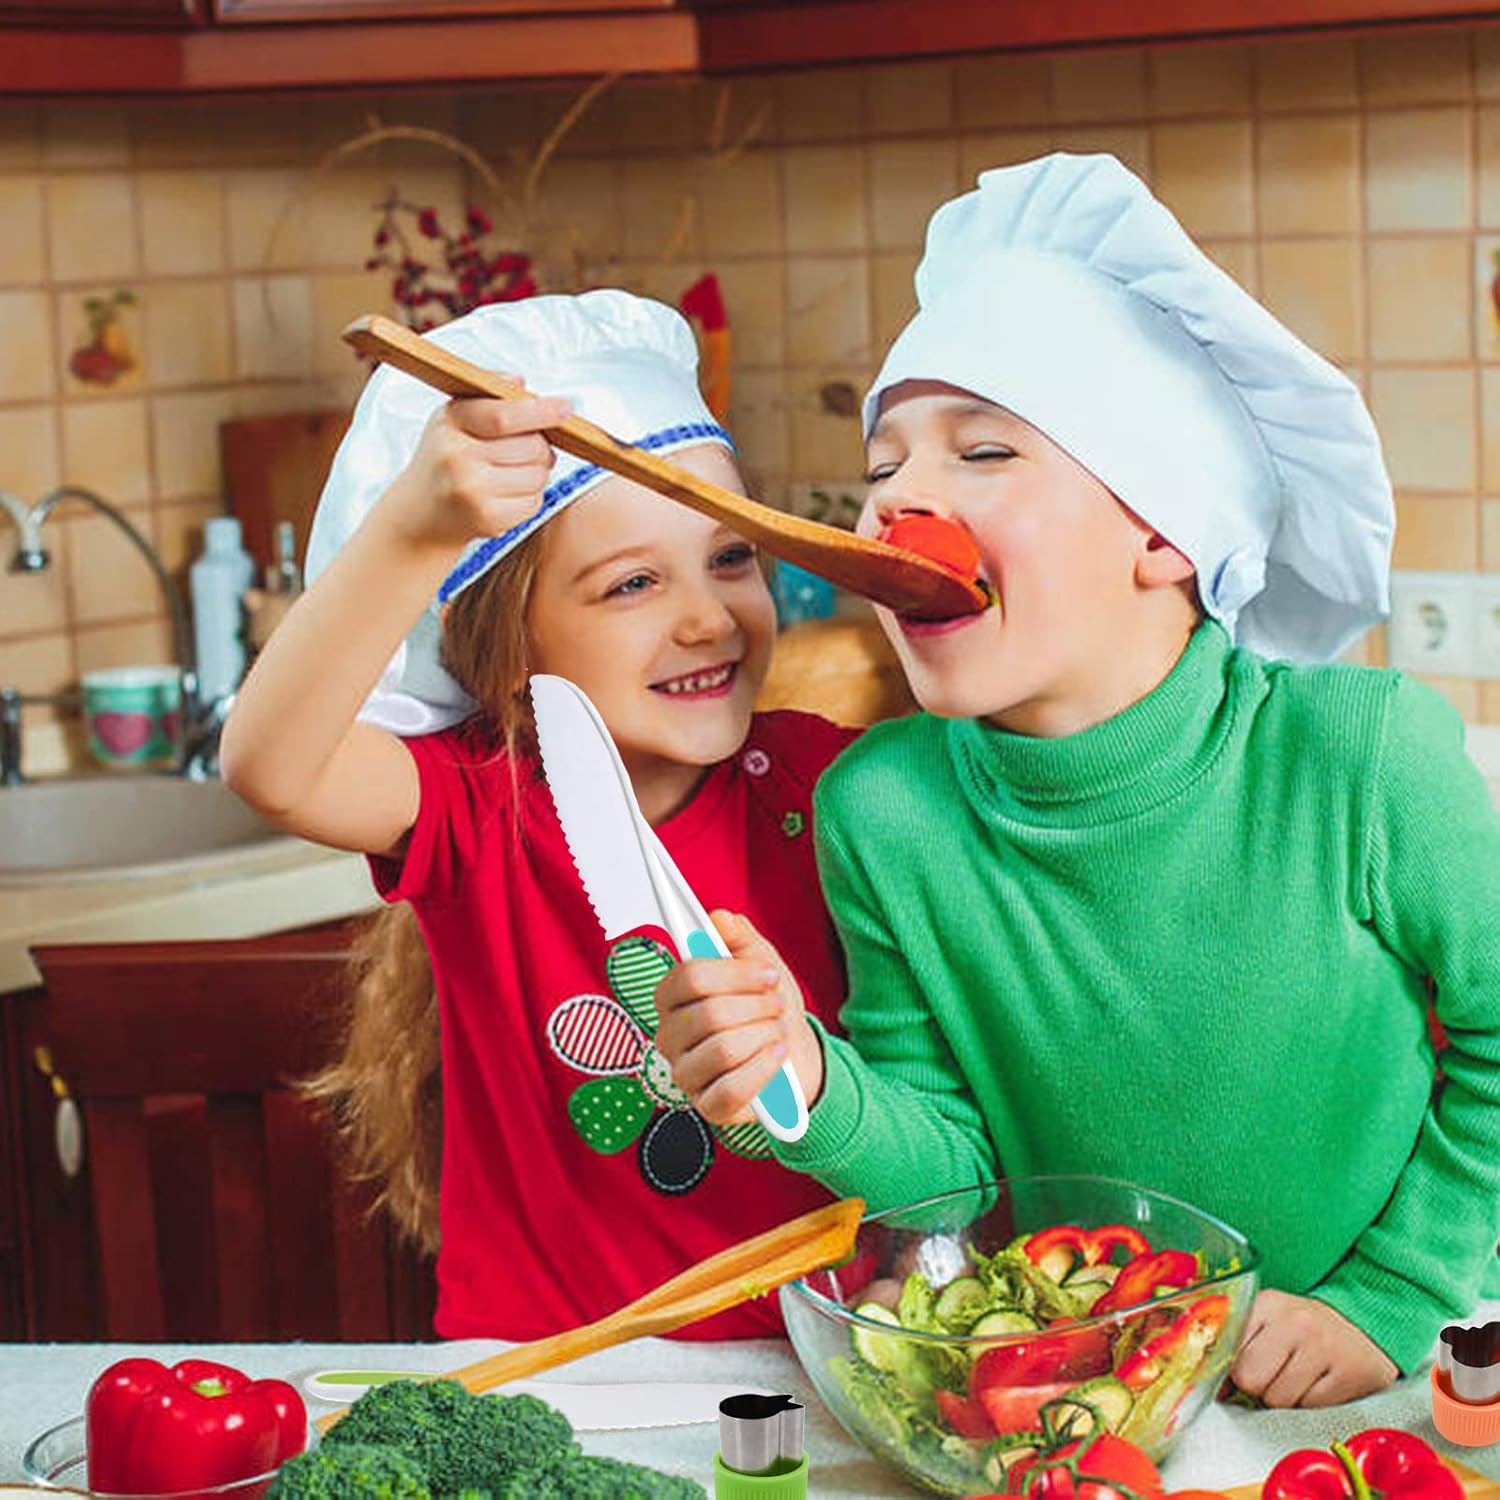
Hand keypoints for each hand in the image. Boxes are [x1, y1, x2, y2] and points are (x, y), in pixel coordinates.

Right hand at [377, 392, 572, 553]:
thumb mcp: (454, 418)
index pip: (505, 415)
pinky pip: (534, 502)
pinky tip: (508, 493)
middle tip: (527, 449)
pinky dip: (530, 497)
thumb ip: (488, 396)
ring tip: (513, 472)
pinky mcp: (488, 519)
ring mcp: (472, 491)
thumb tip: (518, 382)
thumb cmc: (444, 458)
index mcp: (450, 423)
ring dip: (537, 472)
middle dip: (541, 446)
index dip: (541, 411)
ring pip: (538, 475)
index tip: (566, 408)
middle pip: (532, 446)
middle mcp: (458, 457)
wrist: (419, 513)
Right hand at [653, 909, 824, 1126]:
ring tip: (777, 1031)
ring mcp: (685, 1075)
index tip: (768, 974)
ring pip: (722, 1049)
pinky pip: (732, 1088)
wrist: (796, 1057)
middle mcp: (669, 1037)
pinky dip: (764, 1068)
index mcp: (672, 998)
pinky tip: (777, 1055)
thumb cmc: (768, 1007)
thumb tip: (719, 917)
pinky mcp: (708, 1107)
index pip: (687, 978)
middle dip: (755, 1006)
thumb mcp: (760, 964)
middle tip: (777, 1005)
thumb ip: (738, 937)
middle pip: (708, 1014)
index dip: (734, 974)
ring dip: (763, 1035)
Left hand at [1229, 1289, 1398, 1406]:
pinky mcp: (1349, 1373)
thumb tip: (1210, 1383)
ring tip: (1297, 1379)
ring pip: (1278, 1399)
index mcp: (1266, 1304)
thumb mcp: (1268, 1321)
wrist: (1362, 1329)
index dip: (1231, 1368)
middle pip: (1249, 1378)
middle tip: (1273, 1375)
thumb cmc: (1304, 1330)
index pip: (1227, 1350)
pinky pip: (1310, 1408)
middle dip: (1256, 1386)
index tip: (1239, 1370)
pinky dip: (1310, 1406)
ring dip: (1284, 1399)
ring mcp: (1323, 1346)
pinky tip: (1318, 1385)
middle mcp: (1294, 1321)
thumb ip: (1237, 1342)